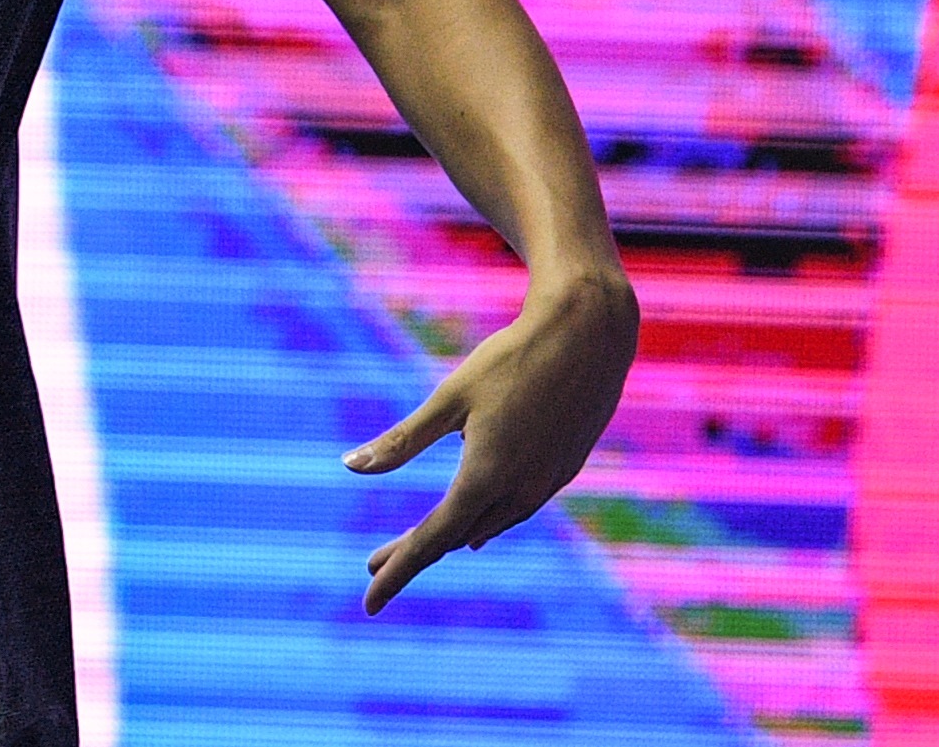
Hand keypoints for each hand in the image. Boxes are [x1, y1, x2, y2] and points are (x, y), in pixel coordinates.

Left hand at [346, 268, 638, 613]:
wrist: (588, 337)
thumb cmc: (511, 359)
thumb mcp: (448, 398)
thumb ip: (402, 440)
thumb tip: (350, 467)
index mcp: (485, 477)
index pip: (432, 539)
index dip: (398, 570)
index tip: (370, 600)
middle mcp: (518, 491)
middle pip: (456, 535)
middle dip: (412, 551)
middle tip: (372, 562)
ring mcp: (546, 483)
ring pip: (490, 525)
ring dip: (452, 536)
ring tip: (418, 546)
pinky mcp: (563, 470)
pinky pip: (517, 509)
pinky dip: (488, 521)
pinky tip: (478, 526)